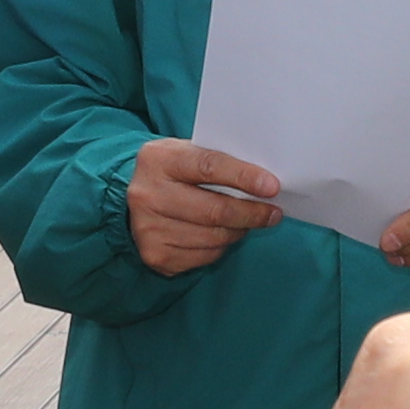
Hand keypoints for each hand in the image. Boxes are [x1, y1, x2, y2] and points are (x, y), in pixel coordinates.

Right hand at [129, 136, 285, 273]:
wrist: (136, 198)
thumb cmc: (175, 172)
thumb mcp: (188, 153)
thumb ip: (220, 162)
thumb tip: (265, 183)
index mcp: (158, 159)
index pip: (208, 166)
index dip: (244, 177)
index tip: (272, 187)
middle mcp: (148, 194)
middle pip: (213, 210)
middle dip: (251, 213)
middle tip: (273, 213)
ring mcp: (148, 228)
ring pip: (213, 237)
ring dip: (239, 230)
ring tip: (248, 222)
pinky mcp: (155, 255)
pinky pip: (205, 255)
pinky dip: (221, 246)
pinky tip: (222, 234)